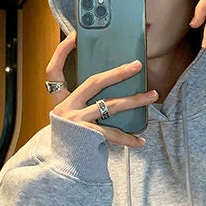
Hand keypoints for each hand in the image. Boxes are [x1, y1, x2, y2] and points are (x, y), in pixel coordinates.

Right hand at [45, 31, 156, 148]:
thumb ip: (83, 102)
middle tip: (137, 66)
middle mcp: (66, 108)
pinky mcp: (88, 136)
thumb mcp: (69, 117)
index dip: (61, 52)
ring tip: (152, 95)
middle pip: (94, 82)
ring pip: (111, 105)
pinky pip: (113, 133)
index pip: (53, 71)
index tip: (75, 37)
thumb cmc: (70, 140)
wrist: (61, 168)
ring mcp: (77, 122)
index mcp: (59, 100)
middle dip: (118, 72)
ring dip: (134, 100)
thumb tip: (112, 84)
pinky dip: (128, 138)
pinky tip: (141, 140)